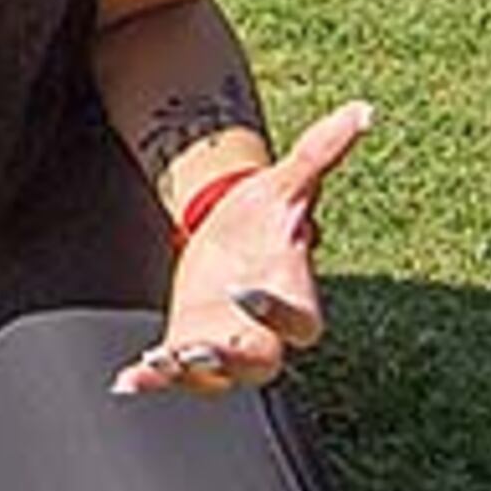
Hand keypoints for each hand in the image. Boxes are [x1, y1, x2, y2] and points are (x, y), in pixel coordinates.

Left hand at [113, 102, 372, 398]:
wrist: (225, 225)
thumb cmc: (264, 211)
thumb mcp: (287, 180)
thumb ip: (322, 150)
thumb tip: (361, 111)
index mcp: (295, 296)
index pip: (300, 322)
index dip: (277, 314)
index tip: (245, 292)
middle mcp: (265, 331)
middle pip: (259, 364)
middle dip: (231, 362)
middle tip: (200, 350)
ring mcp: (227, 344)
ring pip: (216, 376)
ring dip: (187, 374)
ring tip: (158, 363)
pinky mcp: (190, 346)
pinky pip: (176, 375)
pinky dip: (154, 379)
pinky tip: (129, 379)